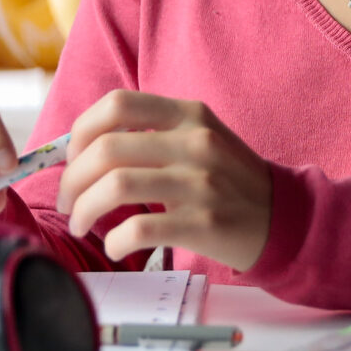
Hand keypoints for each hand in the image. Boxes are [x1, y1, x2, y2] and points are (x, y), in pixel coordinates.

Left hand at [57, 91, 273, 269]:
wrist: (282, 217)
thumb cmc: (229, 179)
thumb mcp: (199, 139)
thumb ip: (152, 134)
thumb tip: (83, 148)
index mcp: (188, 115)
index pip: (117, 104)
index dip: (81, 130)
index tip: (72, 156)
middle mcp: (194, 143)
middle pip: (106, 149)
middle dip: (72, 179)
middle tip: (67, 201)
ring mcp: (200, 183)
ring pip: (116, 186)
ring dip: (84, 209)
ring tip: (80, 224)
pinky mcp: (203, 223)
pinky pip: (140, 228)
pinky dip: (115, 240)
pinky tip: (114, 246)